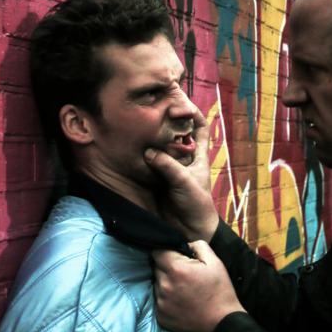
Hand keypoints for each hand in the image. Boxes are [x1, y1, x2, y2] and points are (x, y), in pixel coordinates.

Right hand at [145, 109, 218, 241]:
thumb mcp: (185, 181)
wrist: (188, 230)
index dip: (195, 114)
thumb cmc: (195, 204)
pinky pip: (147, 164)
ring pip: (159, 147)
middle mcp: (182, 159)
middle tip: (152, 109)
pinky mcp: (155, 179)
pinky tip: (130, 146)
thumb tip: (149, 152)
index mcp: (197, 156)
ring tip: (138, 124)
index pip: (200, 129)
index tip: (183, 102)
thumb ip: (168, 166)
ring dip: (151, 138)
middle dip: (166, 122)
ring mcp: (168, 168)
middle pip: (175, 134)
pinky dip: (140, 156)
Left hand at [152, 240, 245, 331]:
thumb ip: (197, 246)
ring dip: (166, 282)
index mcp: (176, 269)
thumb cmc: (221, 292)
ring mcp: (161, 302)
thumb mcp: (215, 262)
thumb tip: (184, 244)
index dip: (166, 251)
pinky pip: (159, 300)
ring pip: (156, 284)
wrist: (223, 325)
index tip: (175, 256)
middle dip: (167, 266)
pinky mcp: (160, 316)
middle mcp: (164, 285)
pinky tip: (181, 302)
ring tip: (184, 289)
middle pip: (156, 267)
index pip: (156, 251)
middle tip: (184, 274)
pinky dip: (167, 298)